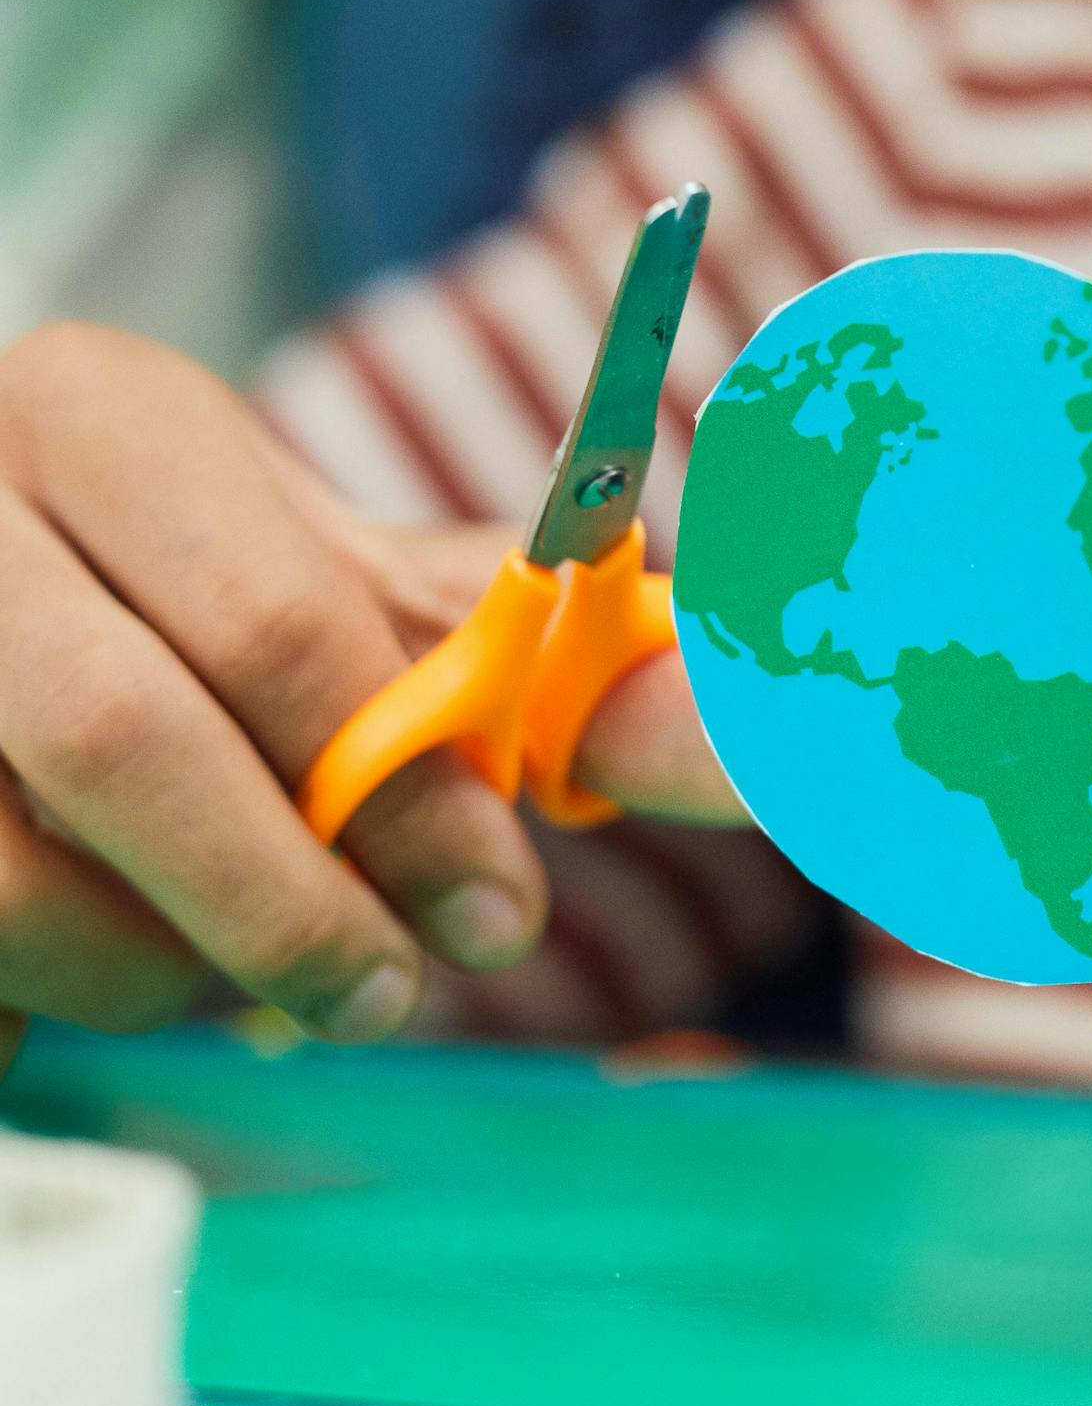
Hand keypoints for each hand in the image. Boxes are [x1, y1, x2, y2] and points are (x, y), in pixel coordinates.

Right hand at [0, 322, 737, 1062]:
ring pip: (11, 872)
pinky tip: (125, 960)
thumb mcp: (320, 574)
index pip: (285, 628)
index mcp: (108, 415)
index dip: (412, 794)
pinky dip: (59, 990)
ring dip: (165, 963)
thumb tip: (707, 693)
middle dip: (294, 906)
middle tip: (392, 989)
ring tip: (248, 967)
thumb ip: (475, 625)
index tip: (502, 912)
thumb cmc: (184, 596)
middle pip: (130, 748)